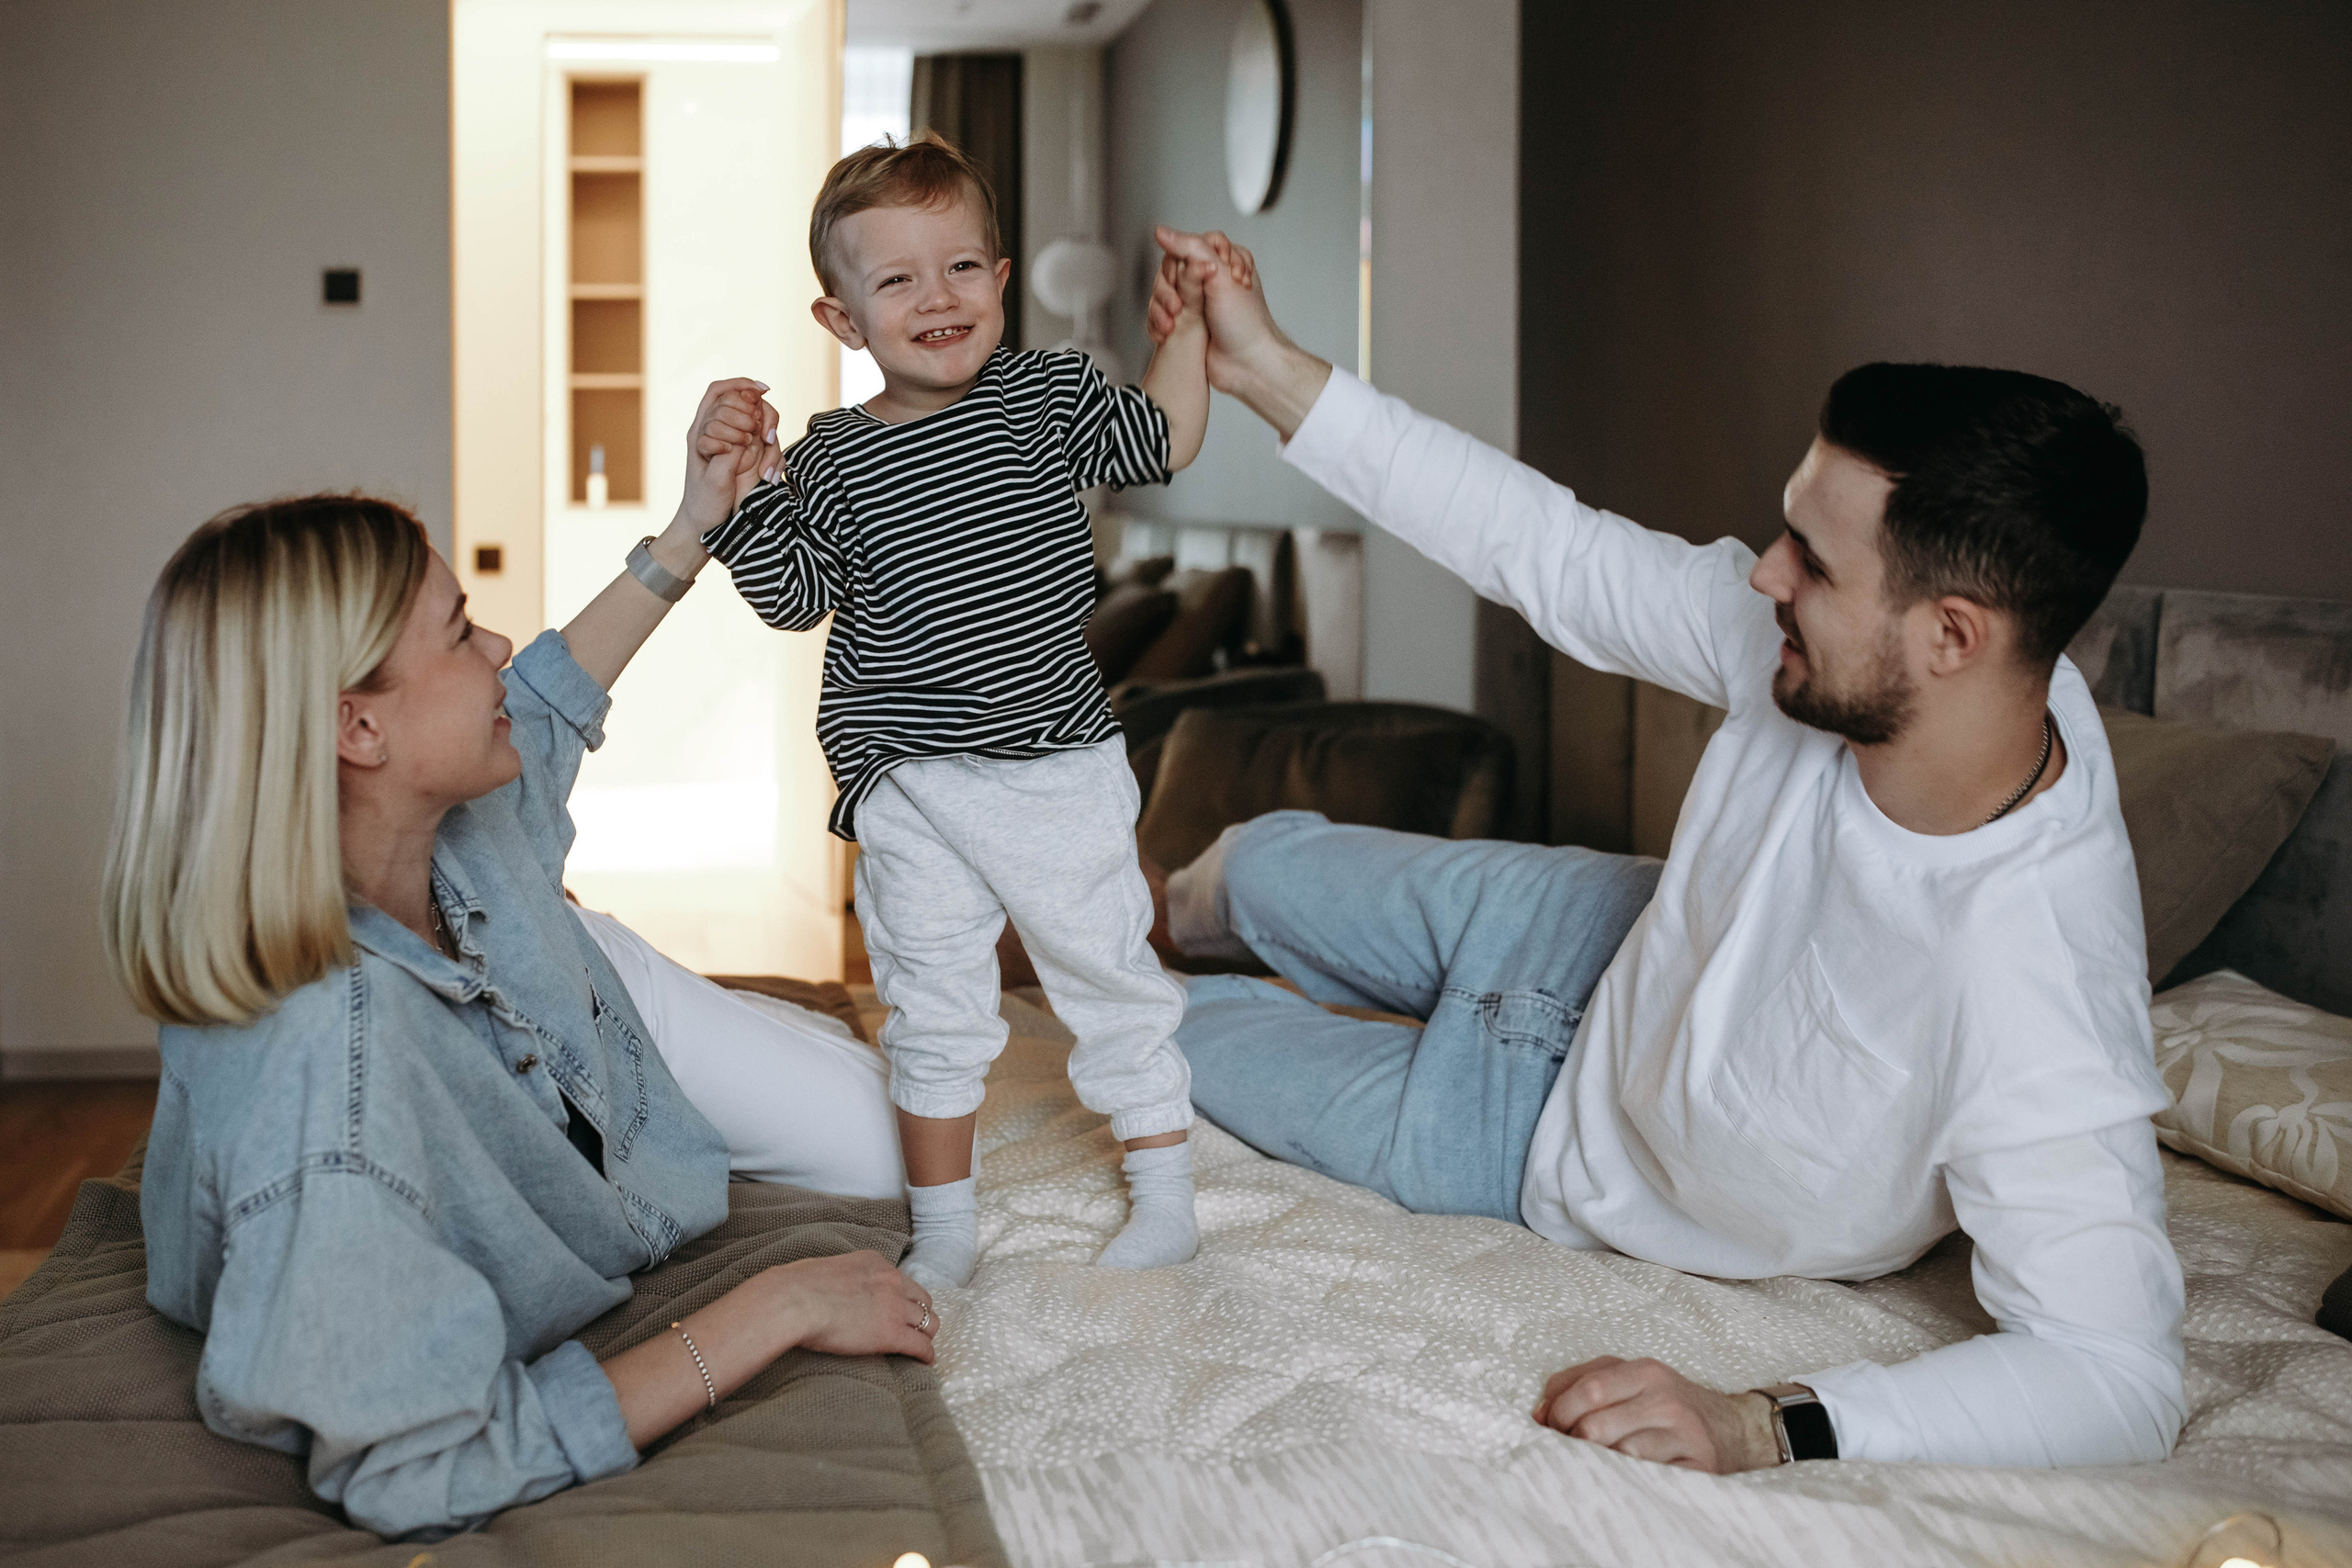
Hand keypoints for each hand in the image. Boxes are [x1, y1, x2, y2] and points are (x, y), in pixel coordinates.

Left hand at [681, 377, 781, 530]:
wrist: (703, 526)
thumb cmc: (704, 505)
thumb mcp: (715, 482)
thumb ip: (730, 456)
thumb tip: (747, 437)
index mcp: (700, 433)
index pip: (718, 393)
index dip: (739, 385)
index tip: (762, 391)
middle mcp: (715, 433)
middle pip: (741, 402)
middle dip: (759, 412)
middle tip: (766, 436)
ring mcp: (731, 445)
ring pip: (756, 422)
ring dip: (768, 433)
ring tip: (769, 456)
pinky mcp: (744, 457)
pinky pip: (762, 443)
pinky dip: (771, 451)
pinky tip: (771, 467)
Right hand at [766, 1251, 938, 1363]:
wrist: (794, 1301)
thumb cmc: (796, 1287)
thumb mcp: (825, 1270)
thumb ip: (838, 1278)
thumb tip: (828, 1289)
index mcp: (874, 1262)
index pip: (902, 1280)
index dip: (903, 1297)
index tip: (899, 1308)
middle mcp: (891, 1280)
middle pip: (922, 1300)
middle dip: (919, 1314)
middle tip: (913, 1328)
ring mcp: (894, 1307)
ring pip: (928, 1322)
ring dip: (925, 1334)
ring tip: (920, 1345)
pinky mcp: (892, 1333)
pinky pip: (920, 1345)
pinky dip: (926, 1354)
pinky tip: (925, 1361)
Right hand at [1150, 226, 1328, 438]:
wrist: (1247, 365)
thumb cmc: (1244, 322)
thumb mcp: (1219, 275)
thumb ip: (1190, 248)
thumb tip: (1159, 231)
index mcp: (1226, 260)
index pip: (1190, 244)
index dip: (1191, 260)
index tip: (1207, 276)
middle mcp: (1210, 278)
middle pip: (1171, 268)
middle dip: (1171, 288)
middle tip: (1181, 306)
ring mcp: (1196, 301)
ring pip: (1162, 291)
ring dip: (1162, 307)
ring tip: (1173, 322)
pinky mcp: (1186, 322)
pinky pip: (1160, 314)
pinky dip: (1159, 323)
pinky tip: (1166, 333)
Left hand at [1532, 1357, 1780, 1473]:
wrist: (1735, 1428)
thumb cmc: (1668, 1404)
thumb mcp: (1628, 1379)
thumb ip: (1578, 1383)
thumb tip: (1538, 1413)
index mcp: (1645, 1371)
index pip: (1587, 1391)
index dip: (1558, 1414)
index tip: (1549, 1427)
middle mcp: (1666, 1399)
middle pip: (1596, 1427)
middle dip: (1572, 1443)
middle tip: (1569, 1449)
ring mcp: (1685, 1435)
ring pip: (1620, 1457)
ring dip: (1601, 1464)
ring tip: (1601, 1462)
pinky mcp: (1700, 1468)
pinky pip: (1648, 1479)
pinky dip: (1629, 1479)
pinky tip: (1626, 1475)